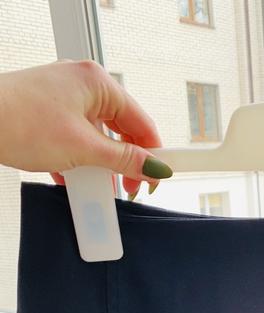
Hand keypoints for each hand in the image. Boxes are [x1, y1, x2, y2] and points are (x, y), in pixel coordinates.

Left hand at [0, 59, 171, 197]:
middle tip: (128, 189)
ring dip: (99, 166)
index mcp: (97, 83)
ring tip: (96, 187)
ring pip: (97, 138)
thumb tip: (155, 167)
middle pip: (120, 130)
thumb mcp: (83, 148)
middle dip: (125, 163)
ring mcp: (63, 98)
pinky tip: (73, 180)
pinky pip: (76, 140)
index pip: (141, 122)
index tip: (156, 180)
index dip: (153, 154)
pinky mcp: (48, 114)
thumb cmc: (19, 122)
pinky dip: (78, 161)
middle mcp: (83, 85)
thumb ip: (125, 160)